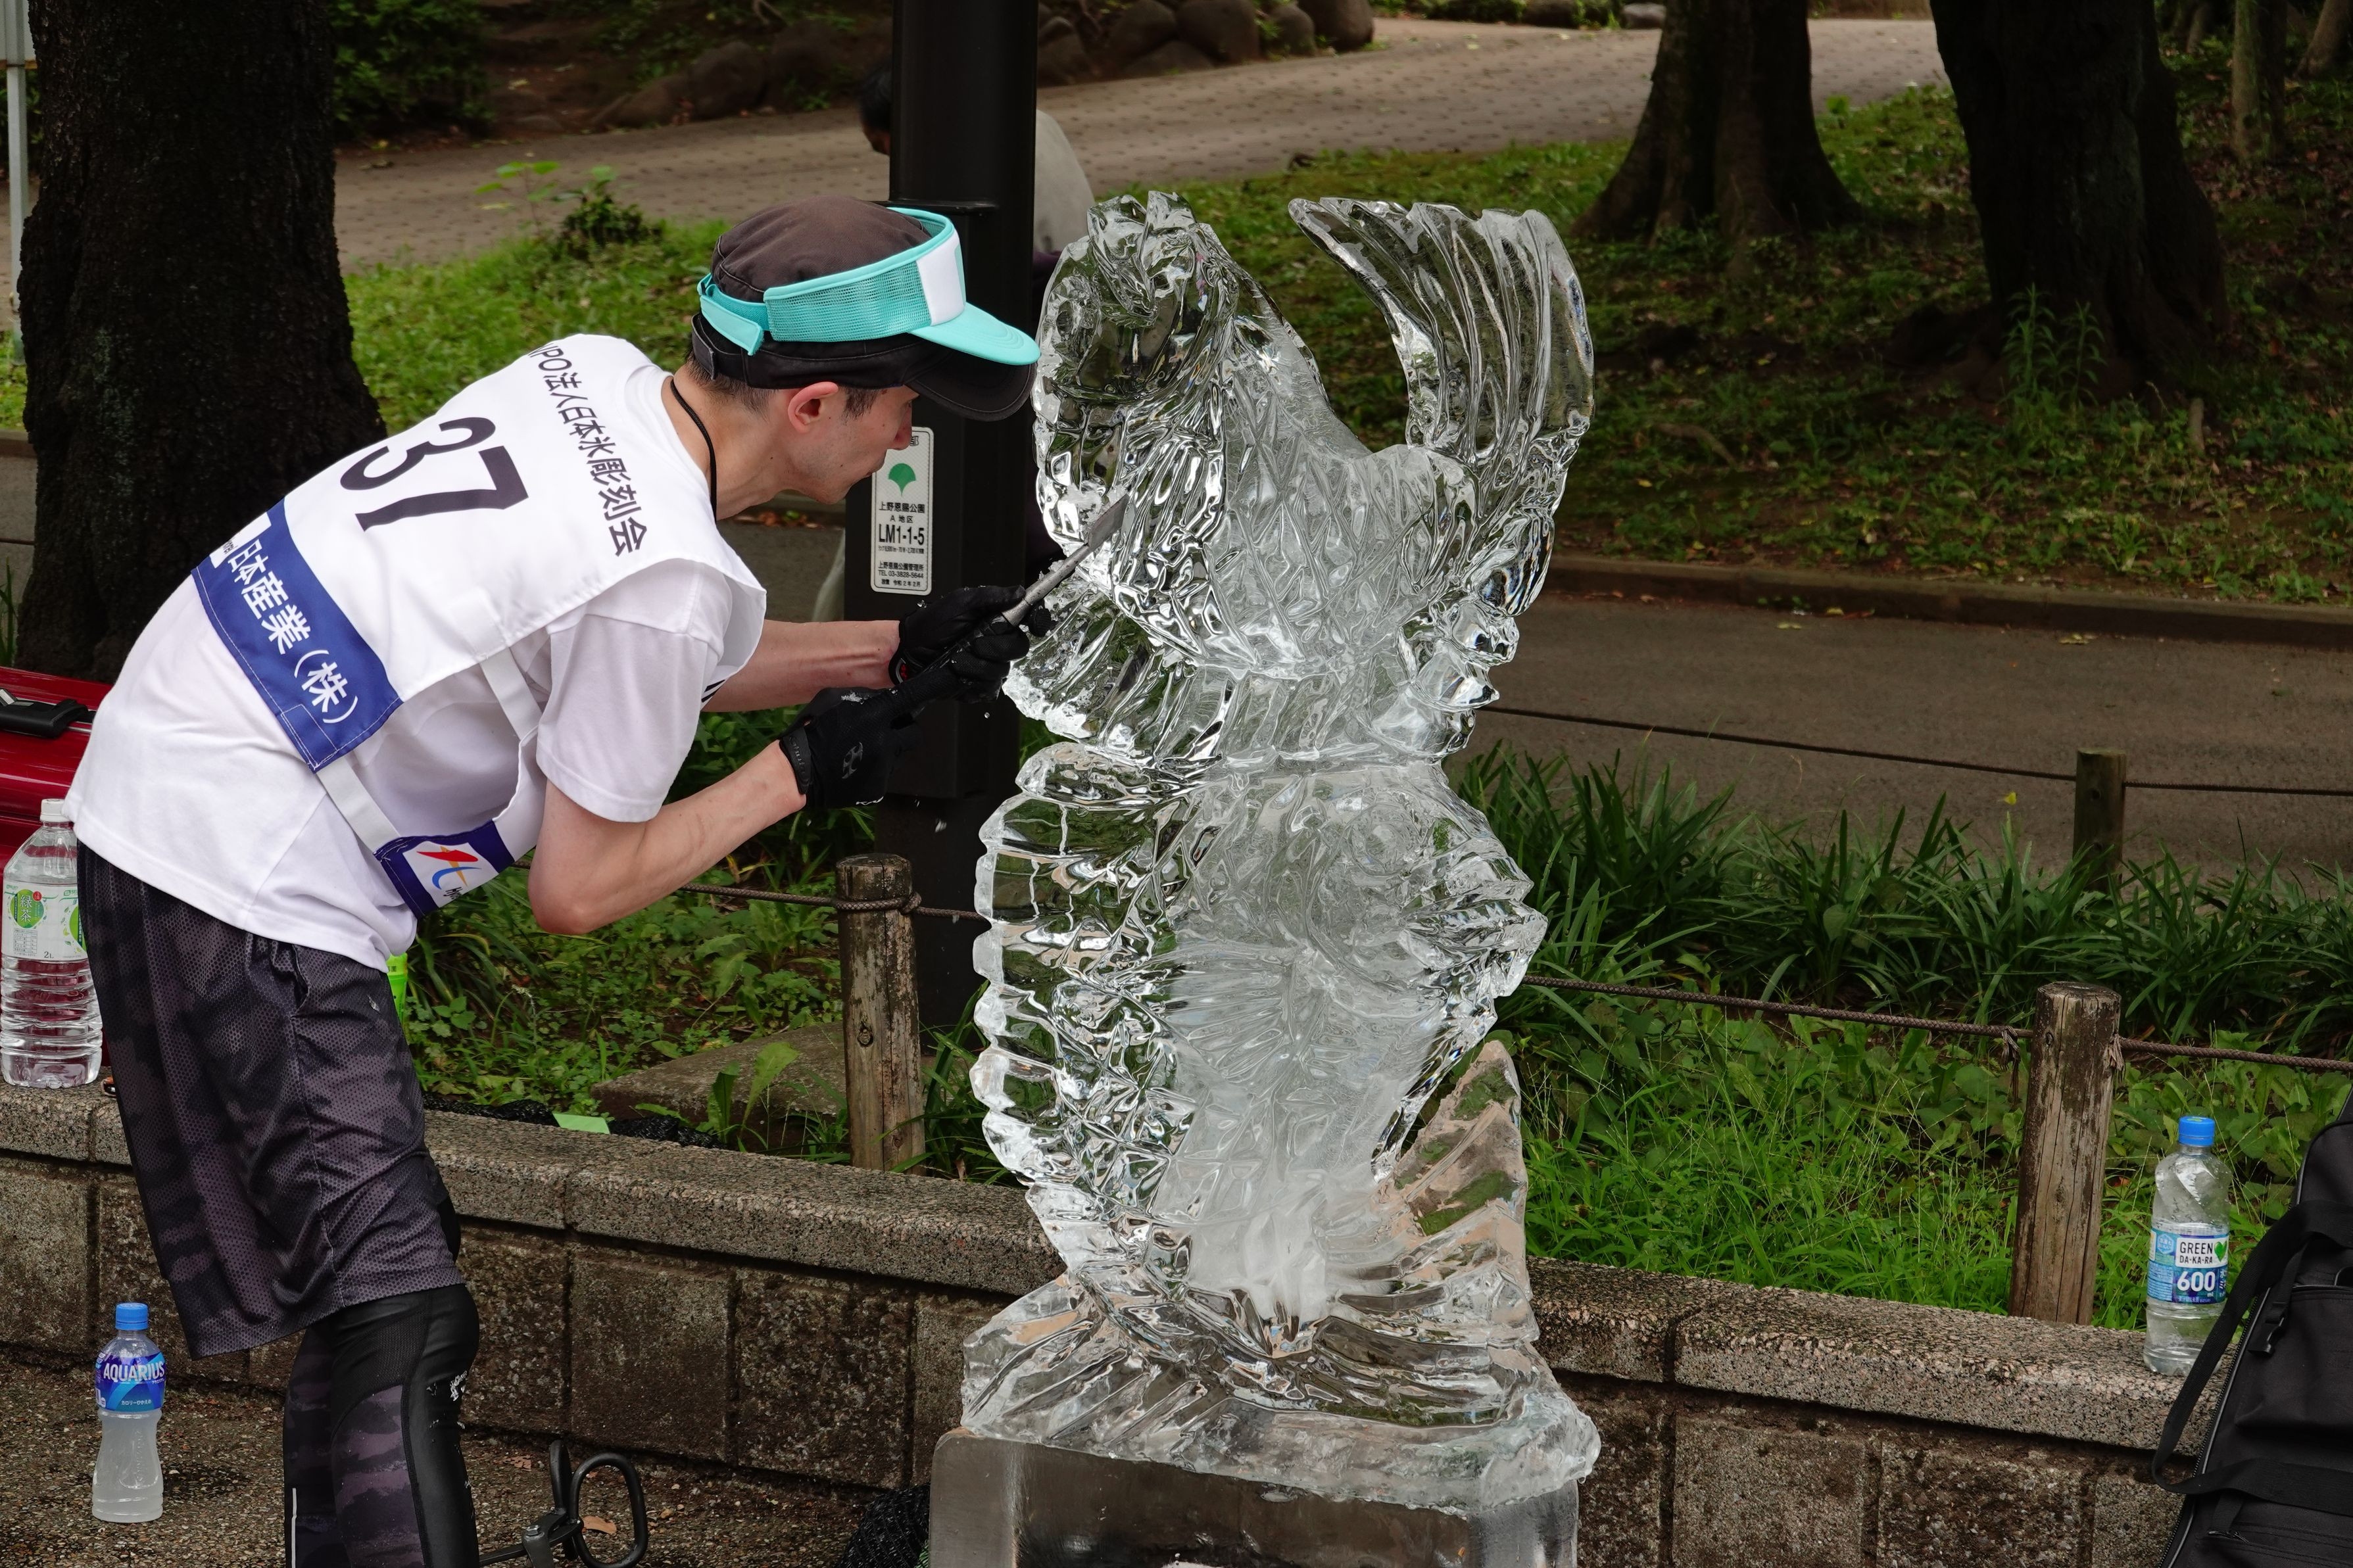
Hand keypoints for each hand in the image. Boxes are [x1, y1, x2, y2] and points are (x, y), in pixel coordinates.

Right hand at [778, 688, 919, 810]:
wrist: (797, 773)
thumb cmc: (811, 730)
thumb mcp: (833, 699)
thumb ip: (863, 698)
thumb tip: (883, 698)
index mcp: (874, 717)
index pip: (910, 699)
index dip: (928, 690)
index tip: (944, 682)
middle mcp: (886, 744)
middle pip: (913, 734)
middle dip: (903, 730)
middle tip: (884, 729)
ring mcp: (883, 770)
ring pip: (898, 755)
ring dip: (887, 750)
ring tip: (860, 751)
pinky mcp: (877, 789)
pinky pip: (884, 773)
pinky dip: (874, 768)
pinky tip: (854, 766)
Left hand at [893, 585, 1049, 697]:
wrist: (908, 652)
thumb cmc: (930, 625)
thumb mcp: (959, 602)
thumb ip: (990, 596)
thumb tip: (1018, 591)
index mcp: (996, 621)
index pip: (1029, 620)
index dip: (1038, 621)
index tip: (1035, 624)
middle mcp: (997, 643)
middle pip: (1019, 648)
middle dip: (996, 647)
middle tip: (974, 643)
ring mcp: (990, 666)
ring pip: (1002, 670)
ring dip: (977, 664)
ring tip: (957, 658)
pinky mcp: (979, 687)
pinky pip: (990, 688)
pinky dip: (973, 681)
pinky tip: (959, 673)